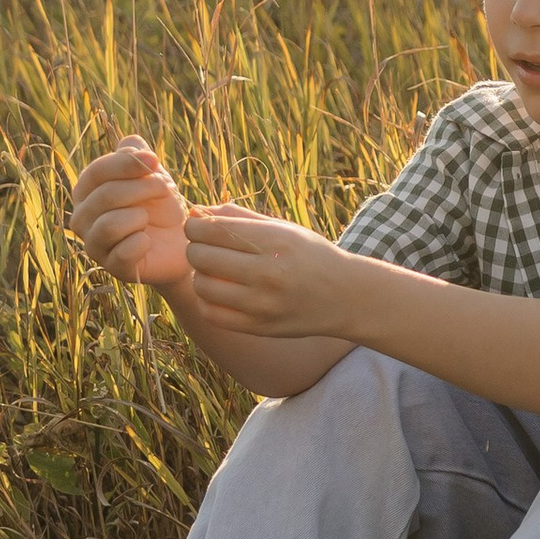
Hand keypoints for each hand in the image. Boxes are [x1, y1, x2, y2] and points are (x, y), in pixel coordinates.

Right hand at [71, 137, 188, 291]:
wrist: (181, 241)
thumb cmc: (160, 205)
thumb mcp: (151, 174)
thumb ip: (136, 153)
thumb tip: (130, 144)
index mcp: (86, 191)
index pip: (97, 172)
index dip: (126, 164)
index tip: (155, 160)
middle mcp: (82, 219)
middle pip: (105, 196)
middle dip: (142, 189)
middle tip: (166, 189)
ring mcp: (94, 245)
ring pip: (109, 225)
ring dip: (140, 216)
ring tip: (151, 217)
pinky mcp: (113, 268)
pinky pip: (123, 252)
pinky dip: (142, 243)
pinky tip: (149, 241)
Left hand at [182, 204, 352, 339]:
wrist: (345, 296)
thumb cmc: (309, 255)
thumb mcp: (283, 228)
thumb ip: (240, 218)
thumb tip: (197, 212)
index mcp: (275, 242)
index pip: (212, 229)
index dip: (194, 226)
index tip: (196, 226)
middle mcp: (268, 273)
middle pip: (201, 256)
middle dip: (195, 248)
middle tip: (202, 247)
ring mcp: (263, 304)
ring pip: (202, 286)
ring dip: (200, 275)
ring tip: (212, 270)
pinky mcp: (259, 326)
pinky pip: (211, 313)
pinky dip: (207, 300)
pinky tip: (217, 292)